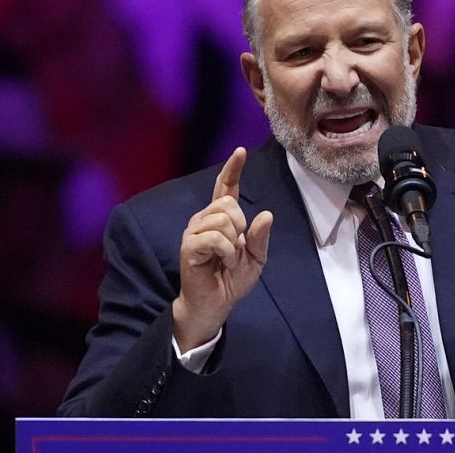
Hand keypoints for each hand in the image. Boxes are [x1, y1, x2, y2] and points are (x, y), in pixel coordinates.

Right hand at [173, 147, 272, 351]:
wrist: (216, 304)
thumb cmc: (232, 279)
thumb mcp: (256, 258)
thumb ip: (261, 237)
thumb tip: (266, 214)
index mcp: (221, 218)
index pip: (226, 188)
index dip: (233, 169)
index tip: (241, 151)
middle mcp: (204, 219)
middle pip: (228, 204)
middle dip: (241, 227)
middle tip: (236, 250)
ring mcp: (194, 232)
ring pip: (222, 219)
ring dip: (234, 243)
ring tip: (228, 259)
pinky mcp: (189, 246)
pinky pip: (215, 237)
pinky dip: (226, 251)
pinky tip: (222, 262)